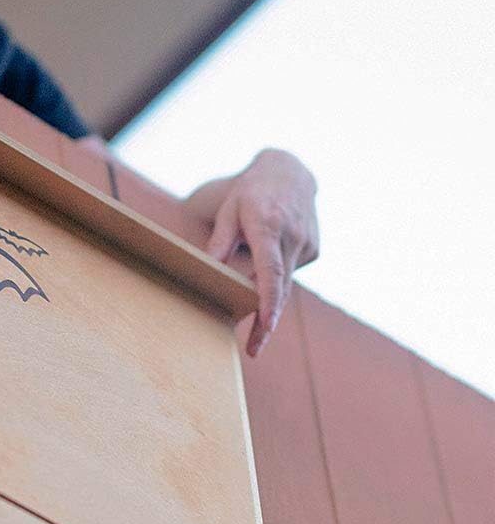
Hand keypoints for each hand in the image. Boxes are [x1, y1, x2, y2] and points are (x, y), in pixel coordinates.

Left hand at [205, 149, 318, 355]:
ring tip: (252, 304)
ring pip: (285, 284)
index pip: (270, 271)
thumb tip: (209, 269)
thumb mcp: (229, 210)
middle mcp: (292, 237)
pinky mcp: (314, 251)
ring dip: (269, 300)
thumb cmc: (251, 193)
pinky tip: (271, 254)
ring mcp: (307, 245)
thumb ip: (220, 240)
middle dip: (267, 323)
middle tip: (253, 350)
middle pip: (280, 288)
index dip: (268, 301)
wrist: (290, 172)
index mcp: (269, 226)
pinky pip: (290, 273)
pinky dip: (277, 277)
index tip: (266, 325)